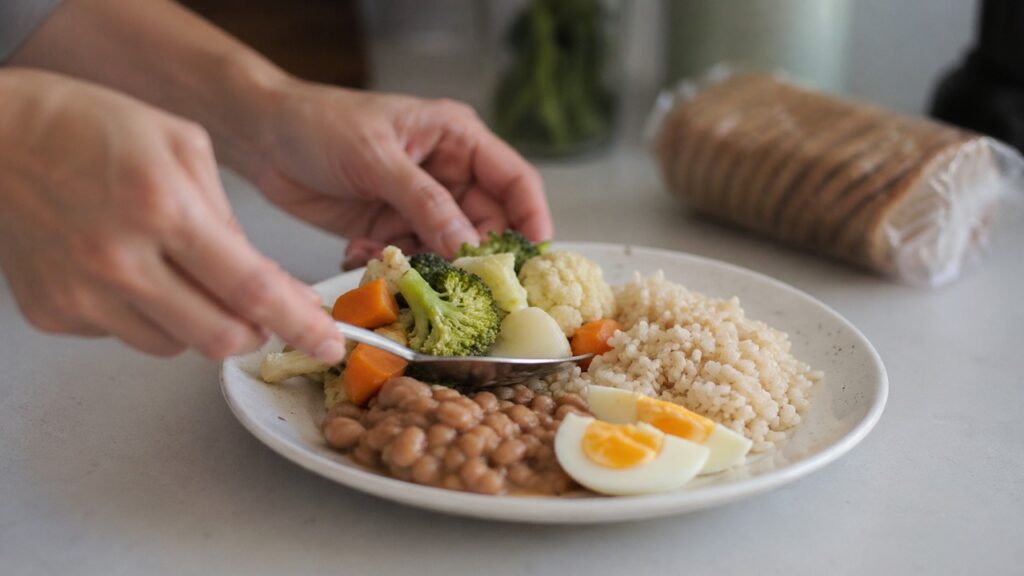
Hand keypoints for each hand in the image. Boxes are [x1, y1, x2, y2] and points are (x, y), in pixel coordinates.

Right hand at [0, 70, 345, 361]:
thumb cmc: (95, 128)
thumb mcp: (184, 147)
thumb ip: (230, 220)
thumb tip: (267, 284)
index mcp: (162, 208)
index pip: (251, 289)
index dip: (299, 324)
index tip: (328, 343)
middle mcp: (119, 260)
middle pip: (218, 338)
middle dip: (256, 333)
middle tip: (264, 314)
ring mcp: (82, 293)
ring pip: (175, 346)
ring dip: (201, 323)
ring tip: (183, 274)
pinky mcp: (54, 312)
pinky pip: (127, 335)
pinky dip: (148, 316)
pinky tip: (134, 273)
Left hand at [247, 81, 552, 267]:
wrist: (262, 136)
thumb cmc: (321, 123)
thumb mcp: (377, 158)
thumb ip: (425, 203)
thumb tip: (466, 247)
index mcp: (457, 139)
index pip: (515, 182)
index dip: (532, 221)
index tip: (534, 261)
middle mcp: (447, 173)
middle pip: (486, 226)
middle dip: (473, 259)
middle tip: (461, 288)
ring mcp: (418, 204)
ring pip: (445, 250)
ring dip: (424, 267)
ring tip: (394, 269)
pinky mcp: (390, 227)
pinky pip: (408, 259)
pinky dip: (390, 267)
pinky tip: (361, 253)